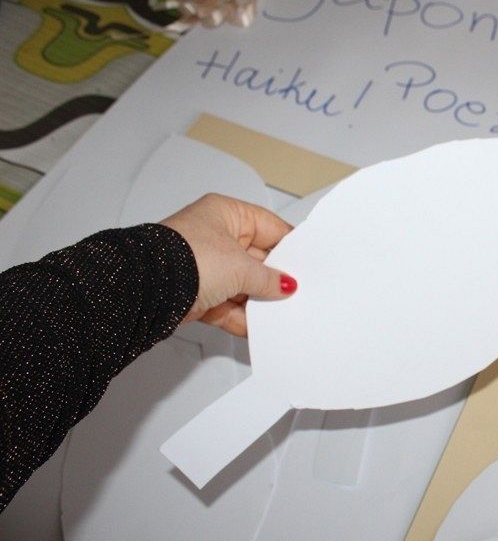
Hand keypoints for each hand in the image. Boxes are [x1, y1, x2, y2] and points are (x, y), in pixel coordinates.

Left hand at [161, 193, 295, 336]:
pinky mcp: (196, 293)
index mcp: (225, 214)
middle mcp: (214, 237)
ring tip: (280, 311)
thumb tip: (285, 284)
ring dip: (258, 300)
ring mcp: (204, 266)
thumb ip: (269, 278)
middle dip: (274, 278)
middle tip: (296, 292)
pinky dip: (241, 317)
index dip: (289, 246)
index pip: (269, 227)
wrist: (147, 292)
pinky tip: (257, 326)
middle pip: (257, 259)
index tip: (307, 263)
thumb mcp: (242, 267)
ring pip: (242, 285)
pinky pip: (227, 306)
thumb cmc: (186, 260)